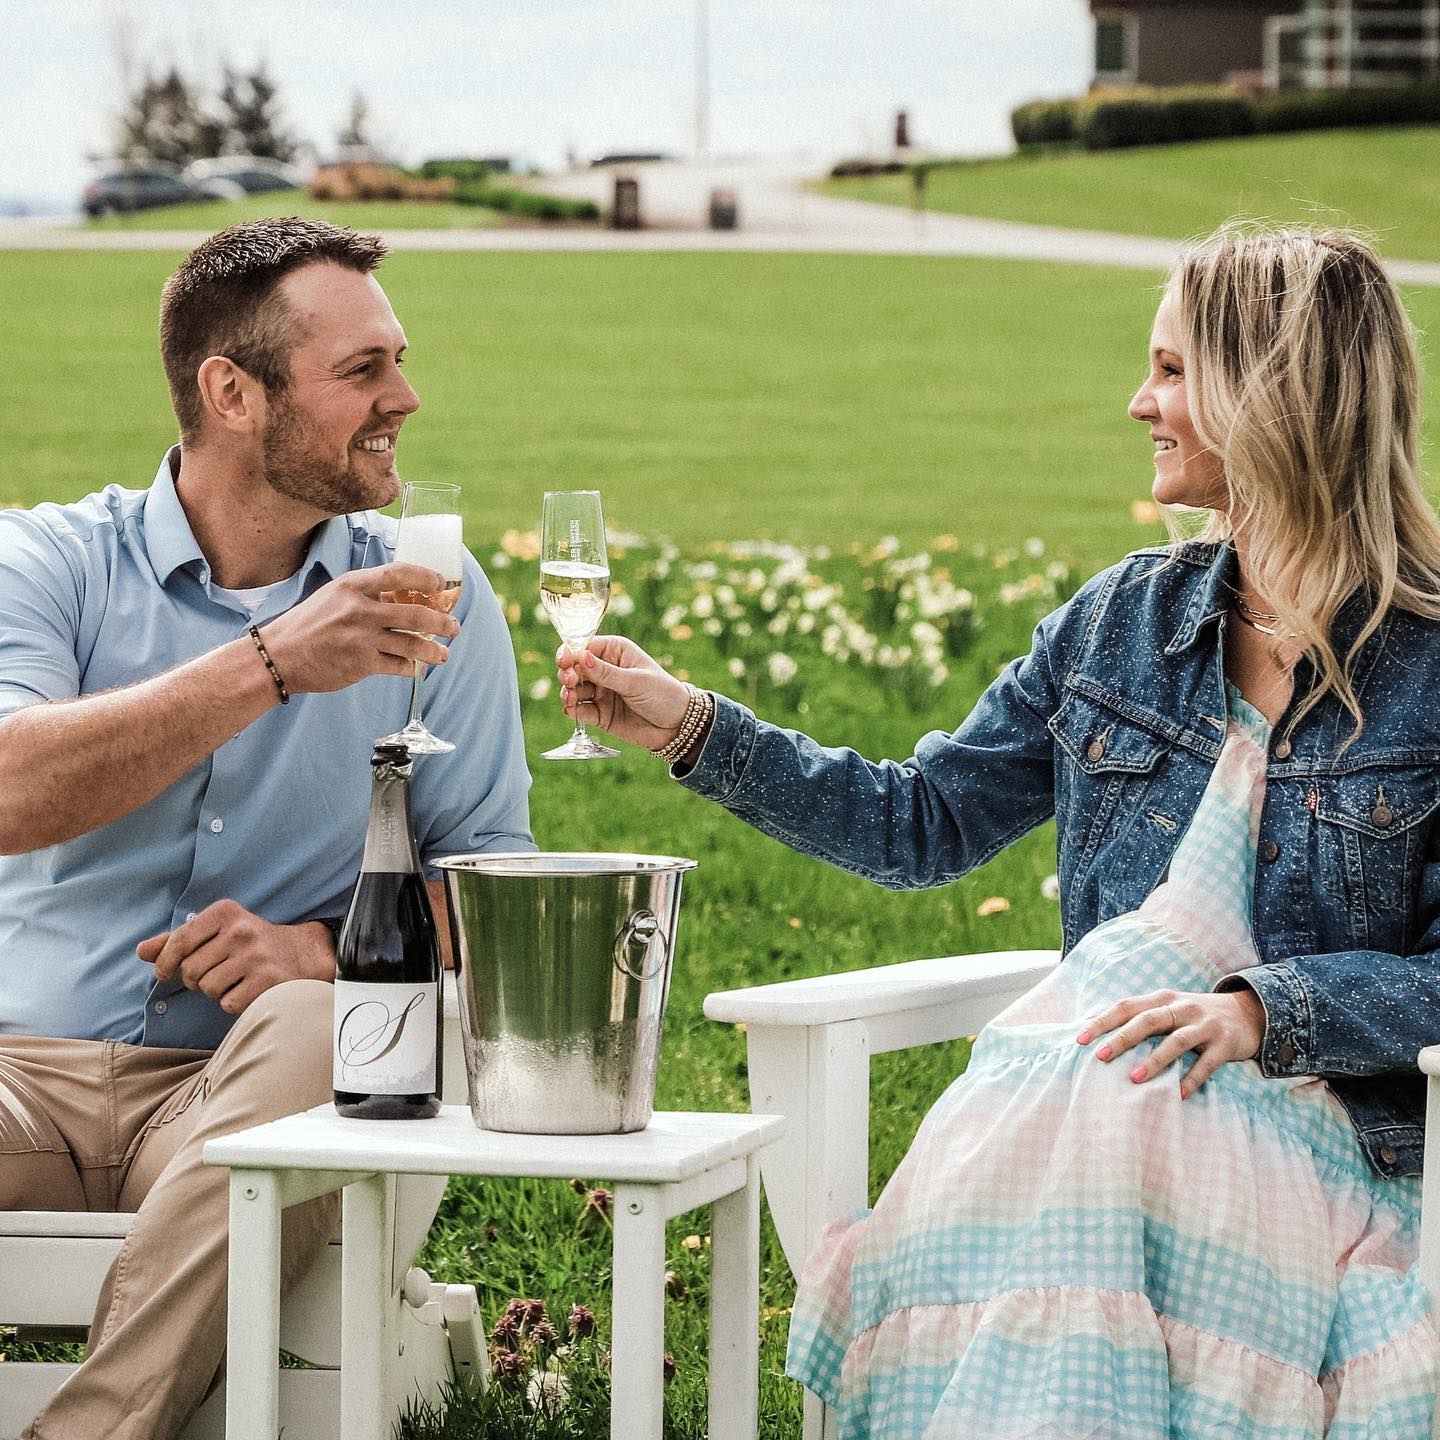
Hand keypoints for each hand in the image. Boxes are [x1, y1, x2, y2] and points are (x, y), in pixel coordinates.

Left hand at [137, 899, 333, 1014]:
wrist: (300, 953)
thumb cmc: (247, 943)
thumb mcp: (216, 931)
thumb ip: (177, 941)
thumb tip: (141, 951)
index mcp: (225, 912)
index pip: (179, 940)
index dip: (165, 961)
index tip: (164, 973)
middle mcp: (241, 931)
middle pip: (191, 969)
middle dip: (195, 979)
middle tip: (213, 973)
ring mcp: (255, 956)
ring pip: (208, 988)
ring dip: (215, 991)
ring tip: (232, 979)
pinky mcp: (267, 981)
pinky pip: (228, 1003)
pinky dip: (233, 1002)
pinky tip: (246, 989)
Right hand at [257, 562, 460, 694]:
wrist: (278, 657)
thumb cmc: (308, 624)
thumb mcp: (334, 596)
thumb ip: (366, 594)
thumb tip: (404, 595)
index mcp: (352, 586)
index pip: (398, 573)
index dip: (425, 577)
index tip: (440, 584)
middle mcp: (359, 610)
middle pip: (415, 614)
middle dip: (442, 622)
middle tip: (454, 626)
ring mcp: (361, 639)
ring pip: (413, 644)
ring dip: (434, 650)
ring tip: (444, 654)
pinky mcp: (361, 664)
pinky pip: (398, 665)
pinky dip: (411, 667)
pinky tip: (416, 667)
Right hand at [556, 635, 691, 750]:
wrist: (677, 726)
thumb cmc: (662, 694)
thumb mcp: (635, 681)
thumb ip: (606, 672)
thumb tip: (581, 657)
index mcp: (615, 651)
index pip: (584, 647)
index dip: (571, 653)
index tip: (564, 663)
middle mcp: (604, 669)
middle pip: (575, 668)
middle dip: (568, 674)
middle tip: (570, 682)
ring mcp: (601, 691)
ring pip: (574, 689)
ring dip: (568, 692)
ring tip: (570, 698)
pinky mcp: (600, 713)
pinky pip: (580, 709)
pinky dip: (573, 709)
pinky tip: (572, 710)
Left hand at [1075, 987, 1264, 1099]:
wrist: (1248, 1013)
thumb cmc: (1194, 1015)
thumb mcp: (1168, 1009)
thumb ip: (1140, 1017)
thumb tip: (1099, 1033)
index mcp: (1162, 999)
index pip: (1126, 1006)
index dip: (1102, 1021)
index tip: (1080, 1039)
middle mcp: (1182, 1008)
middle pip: (1147, 1020)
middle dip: (1122, 1038)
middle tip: (1100, 1056)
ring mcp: (1204, 1025)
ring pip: (1176, 1041)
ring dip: (1154, 1060)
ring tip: (1134, 1078)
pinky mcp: (1225, 1043)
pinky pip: (1207, 1063)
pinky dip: (1192, 1078)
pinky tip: (1179, 1094)